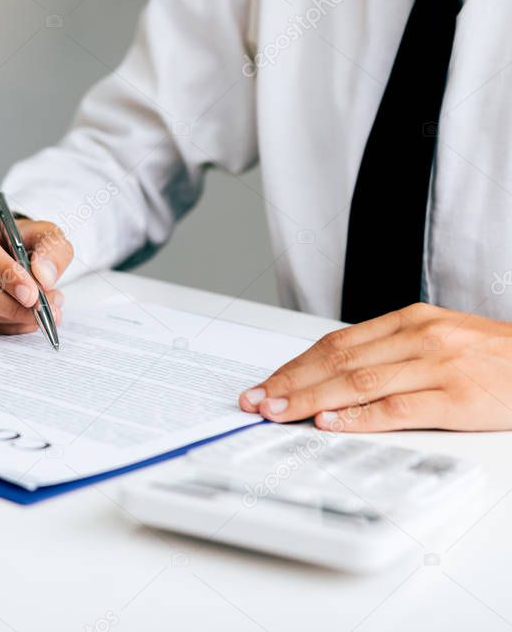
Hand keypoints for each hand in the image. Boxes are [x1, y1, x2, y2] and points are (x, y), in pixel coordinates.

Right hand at [0, 204, 72, 333]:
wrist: (12, 251)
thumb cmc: (22, 238)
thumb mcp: (46, 234)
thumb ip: (51, 250)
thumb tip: (43, 277)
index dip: (6, 274)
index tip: (32, 294)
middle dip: (12, 304)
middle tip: (43, 308)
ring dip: (13, 315)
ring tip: (44, 308)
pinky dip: (7, 326)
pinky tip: (27, 318)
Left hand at [238, 302, 511, 431]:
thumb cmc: (493, 358)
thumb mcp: (438, 340)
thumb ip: (389, 353)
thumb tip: (331, 377)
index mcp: (409, 321)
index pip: (334, 343)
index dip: (293, 365)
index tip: (264, 384)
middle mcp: (418, 337)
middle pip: (337, 361)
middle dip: (289, 383)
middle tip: (256, 401)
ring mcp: (437, 366)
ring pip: (357, 382)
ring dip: (310, 399)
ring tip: (278, 412)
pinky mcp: (457, 397)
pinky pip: (397, 408)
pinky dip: (358, 417)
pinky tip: (330, 422)